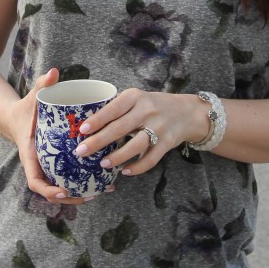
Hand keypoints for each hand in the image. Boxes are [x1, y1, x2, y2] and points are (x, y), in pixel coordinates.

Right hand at [11, 68, 96, 204]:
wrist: (17, 118)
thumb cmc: (26, 109)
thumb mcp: (32, 97)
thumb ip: (42, 85)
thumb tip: (54, 71)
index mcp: (30, 156)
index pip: (35, 180)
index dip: (48, 189)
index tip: (63, 190)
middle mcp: (37, 167)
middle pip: (50, 192)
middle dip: (69, 198)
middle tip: (90, 195)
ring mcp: (46, 169)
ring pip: (60, 190)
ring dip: (77, 196)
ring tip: (99, 193)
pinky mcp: (54, 167)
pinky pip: (66, 181)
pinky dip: (79, 186)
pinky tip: (100, 184)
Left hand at [74, 89, 199, 175]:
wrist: (187, 112)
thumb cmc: (153, 106)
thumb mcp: (137, 99)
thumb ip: (118, 109)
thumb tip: (88, 126)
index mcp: (135, 97)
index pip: (113, 108)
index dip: (97, 120)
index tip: (82, 130)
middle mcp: (147, 110)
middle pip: (120, 128)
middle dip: (98, 141)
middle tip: (81, 151)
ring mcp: (159, 127)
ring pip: (135, 145)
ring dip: (117, 157)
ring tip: (102, 163)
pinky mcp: (167, 143)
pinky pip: (151, 159)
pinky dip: (137, 167)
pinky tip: (124, 171)